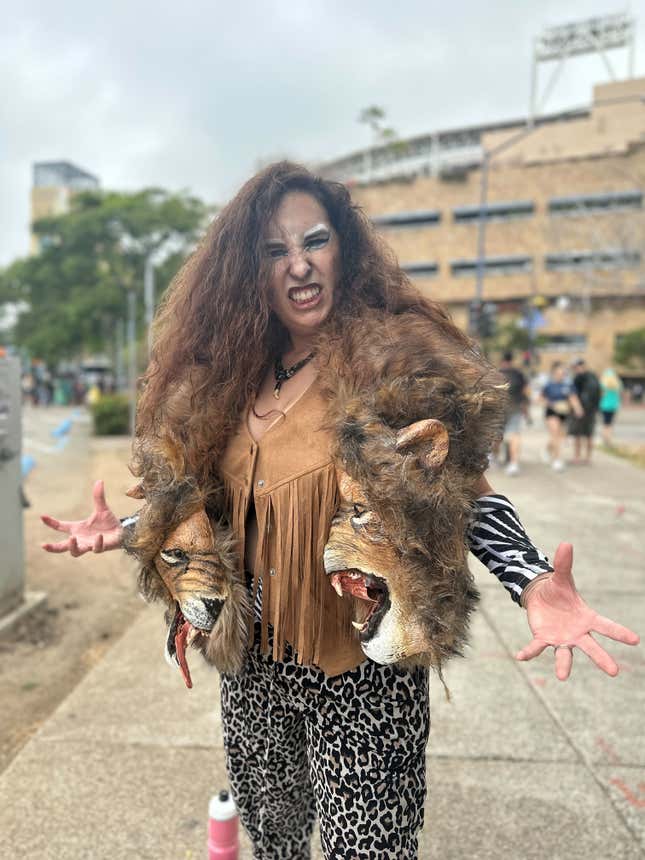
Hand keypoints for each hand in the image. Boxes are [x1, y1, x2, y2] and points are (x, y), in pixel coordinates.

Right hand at [41, 480, 122, 555]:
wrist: (122, 532)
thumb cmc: (108, 522)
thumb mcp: (102, 509)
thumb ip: (98, 497)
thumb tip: (99, 481)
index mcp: (77, 529)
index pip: (61, 526)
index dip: (51, 523)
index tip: (42, 516)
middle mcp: (81, 539)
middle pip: (62, 547)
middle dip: (53, 548)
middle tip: (44, 545)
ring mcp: (89, 545)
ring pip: (76, 552)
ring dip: (72, 546)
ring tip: (72, 538)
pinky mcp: (100, 548)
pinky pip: (96, 548)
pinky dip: (96, 543)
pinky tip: (99, 536)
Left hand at [516, 543, 639, 680]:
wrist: (540, 597)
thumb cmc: (557, 590)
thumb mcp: (560, 576)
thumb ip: (563, 563)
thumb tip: (566, 543)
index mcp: (586, 618)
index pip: (606, 626)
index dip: (620, 632)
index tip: (635, 640)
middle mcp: (577, 633)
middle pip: (591, 647)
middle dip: (601, 659)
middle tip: (614, 672)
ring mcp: (561, 639)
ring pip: (564, 654)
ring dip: (563, 665)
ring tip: (562, 677)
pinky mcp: (543, 638)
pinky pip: (536, 647)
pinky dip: (529, 652)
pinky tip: (520, 656)